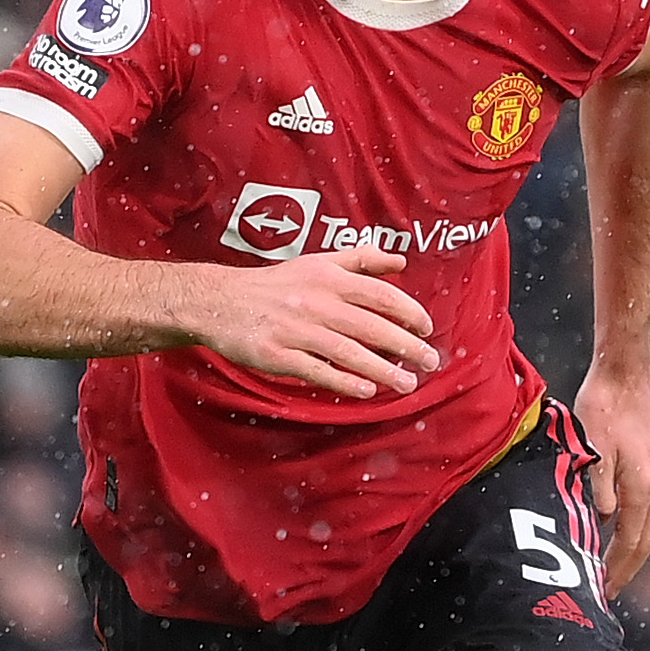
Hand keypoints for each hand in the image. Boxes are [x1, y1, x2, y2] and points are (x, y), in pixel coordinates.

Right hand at [195, 248, 438, 398]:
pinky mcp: (278, 355)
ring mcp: (297, 330)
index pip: (380, 294)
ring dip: (383, 370)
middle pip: (371, 326)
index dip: (408, 312)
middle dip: (406, 346)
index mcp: (329, 279)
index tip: (426, 328)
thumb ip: (361, 259)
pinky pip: (317, 370)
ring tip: (407, 384)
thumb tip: (401, 261)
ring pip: (349, 352)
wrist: (219, 301)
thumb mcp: (318, 262)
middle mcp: (316, 302)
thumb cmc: (277, 284)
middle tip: (430, 362)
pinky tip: (367, 391)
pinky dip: (344, 381)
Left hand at [571, 362, 649, 597]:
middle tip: (609, 589)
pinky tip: (629, 529)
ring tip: (618, 565)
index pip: (631, 542)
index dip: (617, 569)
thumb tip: (603, 522)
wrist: (627, 373)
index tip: (603, 589)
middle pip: (647, 541)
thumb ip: (598, 489)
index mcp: (642, 487)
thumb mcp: (591, 449)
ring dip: (637, 549)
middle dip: (628, 568)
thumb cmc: (602, 407)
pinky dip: (644, 528)